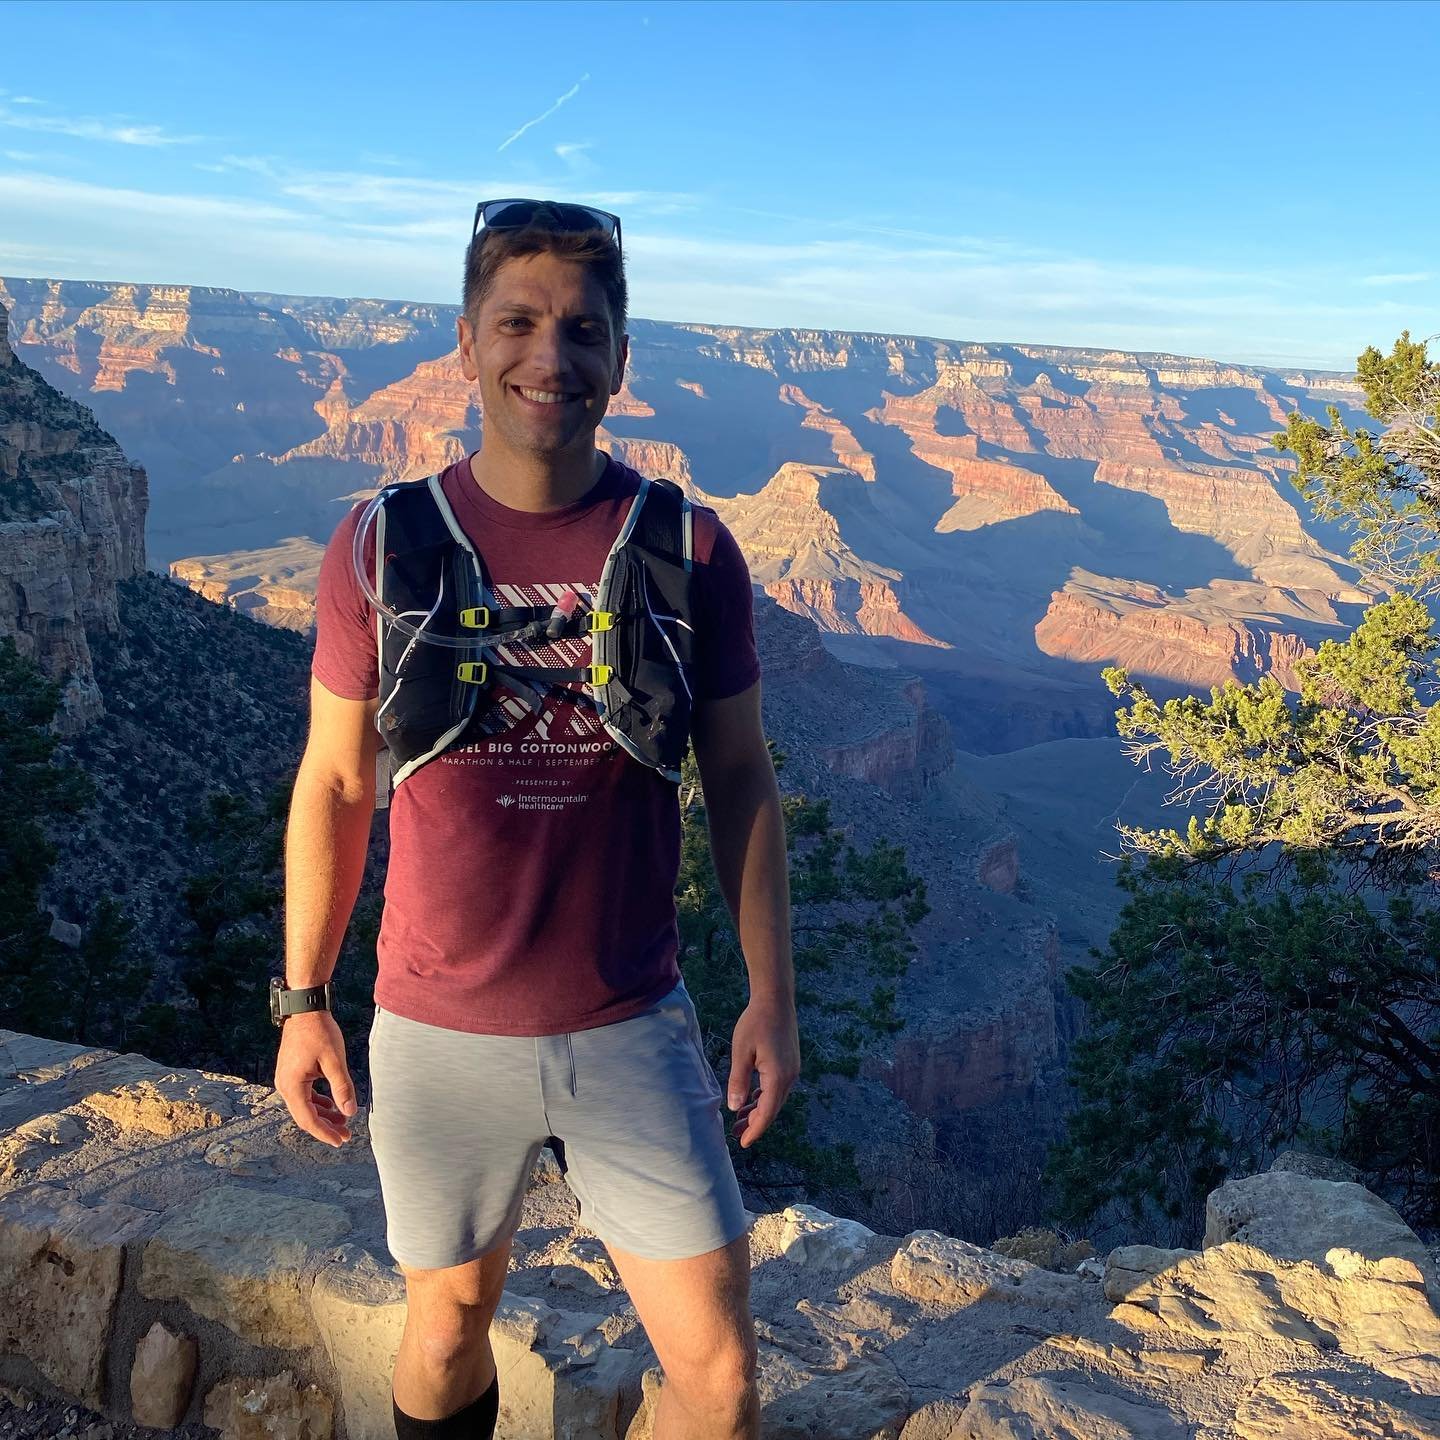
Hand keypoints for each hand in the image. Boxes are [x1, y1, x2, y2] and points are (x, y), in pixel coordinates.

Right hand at [274, 1011, 356, 1147]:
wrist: (305, 1009)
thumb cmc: (319, 1031)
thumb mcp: (335, 1060)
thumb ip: (342, 1087)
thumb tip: (349, 1113)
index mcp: (292, 1085)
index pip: (308, 1119)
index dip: (325, 1133)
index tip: (341, 1141)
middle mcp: (285, 1086)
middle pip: (305, 1116)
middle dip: (325, 1127)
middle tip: (346, 1135)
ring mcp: (286, 1080)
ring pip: (305, 1106)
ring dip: (323, 1115)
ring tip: (343, 1122)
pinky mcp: (292, 1074)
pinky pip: (304, 1095)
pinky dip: (318, 1103)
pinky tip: (333, 1106)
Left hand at [727, 995, 799, 1148]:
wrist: (776, 999)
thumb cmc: (755, 1022)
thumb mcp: (741, 1052)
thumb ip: (738, 1081)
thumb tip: (735, 1107)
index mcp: (778, 1077)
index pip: (766, 1113)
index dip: (755, 1130)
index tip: (743, 1144)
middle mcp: (789, 1077)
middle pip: (772, 1109)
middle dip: (755, 1123)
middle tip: (736, 1133)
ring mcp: (792, 1070)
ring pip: (775, 1099)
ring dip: (759, 1110)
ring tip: (740, 1119)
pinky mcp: (790, 1062)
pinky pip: (777, 1087)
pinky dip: (764, 1096)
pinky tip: (751, 1098)